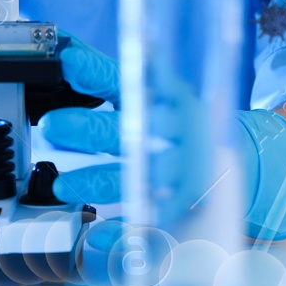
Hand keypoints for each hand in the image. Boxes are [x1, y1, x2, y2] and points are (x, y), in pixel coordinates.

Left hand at [41, 35, 285, 241]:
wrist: (232, 158)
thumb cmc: (178, 121)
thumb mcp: (154, 91)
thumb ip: (110, 77)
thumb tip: (66, 51)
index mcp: (165, 96)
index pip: (126, 80)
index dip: (96, 71)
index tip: (68, 63)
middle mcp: (174, 131)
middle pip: (127, 130)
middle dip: (88, 129)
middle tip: (52, 126)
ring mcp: (179, 170)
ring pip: (134, 176)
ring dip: (96, 181)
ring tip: (61, 187)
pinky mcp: (181, 205)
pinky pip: (150, 221)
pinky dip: (123, 230)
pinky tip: (98, 235)